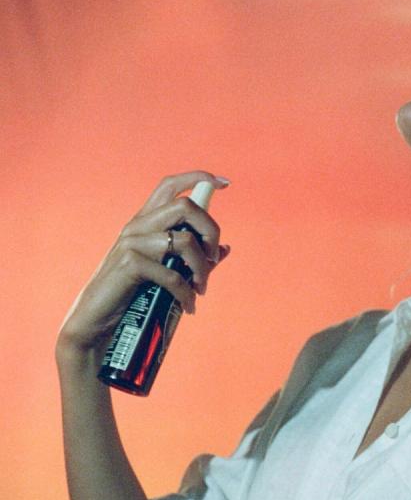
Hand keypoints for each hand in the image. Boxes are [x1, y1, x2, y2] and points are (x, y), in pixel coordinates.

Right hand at [56, 171, 230, 358]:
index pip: (170, 185)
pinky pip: (173, 275)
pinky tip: (189, 306)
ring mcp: (132, 243)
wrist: (97, 322)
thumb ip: (194, 259)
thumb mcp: (167, 271)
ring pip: (185, 241)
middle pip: (186, 206)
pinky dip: (187, 293)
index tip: (224, 183)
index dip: (198, 177)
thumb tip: (224, 249)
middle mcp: (138, 225)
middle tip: (213, 259)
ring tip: (201, 289)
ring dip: (202, 268)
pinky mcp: (130, 263)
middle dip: (211, 231)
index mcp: (145, 222)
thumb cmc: (133, 296)